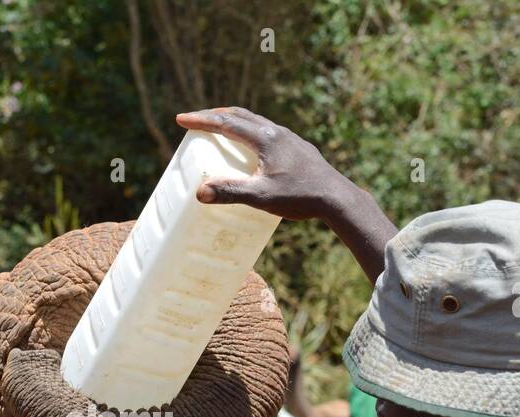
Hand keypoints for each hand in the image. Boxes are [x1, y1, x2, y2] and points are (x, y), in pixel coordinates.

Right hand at [174, 106, 398, 283]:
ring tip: (221, 128)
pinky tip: (253, 149)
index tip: (181, 119)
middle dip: (216, 115)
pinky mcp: (299, 149)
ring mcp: (290, 139)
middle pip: (241, 115)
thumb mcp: (262, 197)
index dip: (202, 121)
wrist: (337, 198)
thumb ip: (230, 192)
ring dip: (235, 121)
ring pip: (256, 122)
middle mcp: (278, 132)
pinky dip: (251, 133)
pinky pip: (268, 133)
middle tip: (197, 120)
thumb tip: (199, 192)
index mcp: (266, 139)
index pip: (226, 123)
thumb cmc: (301, 197)